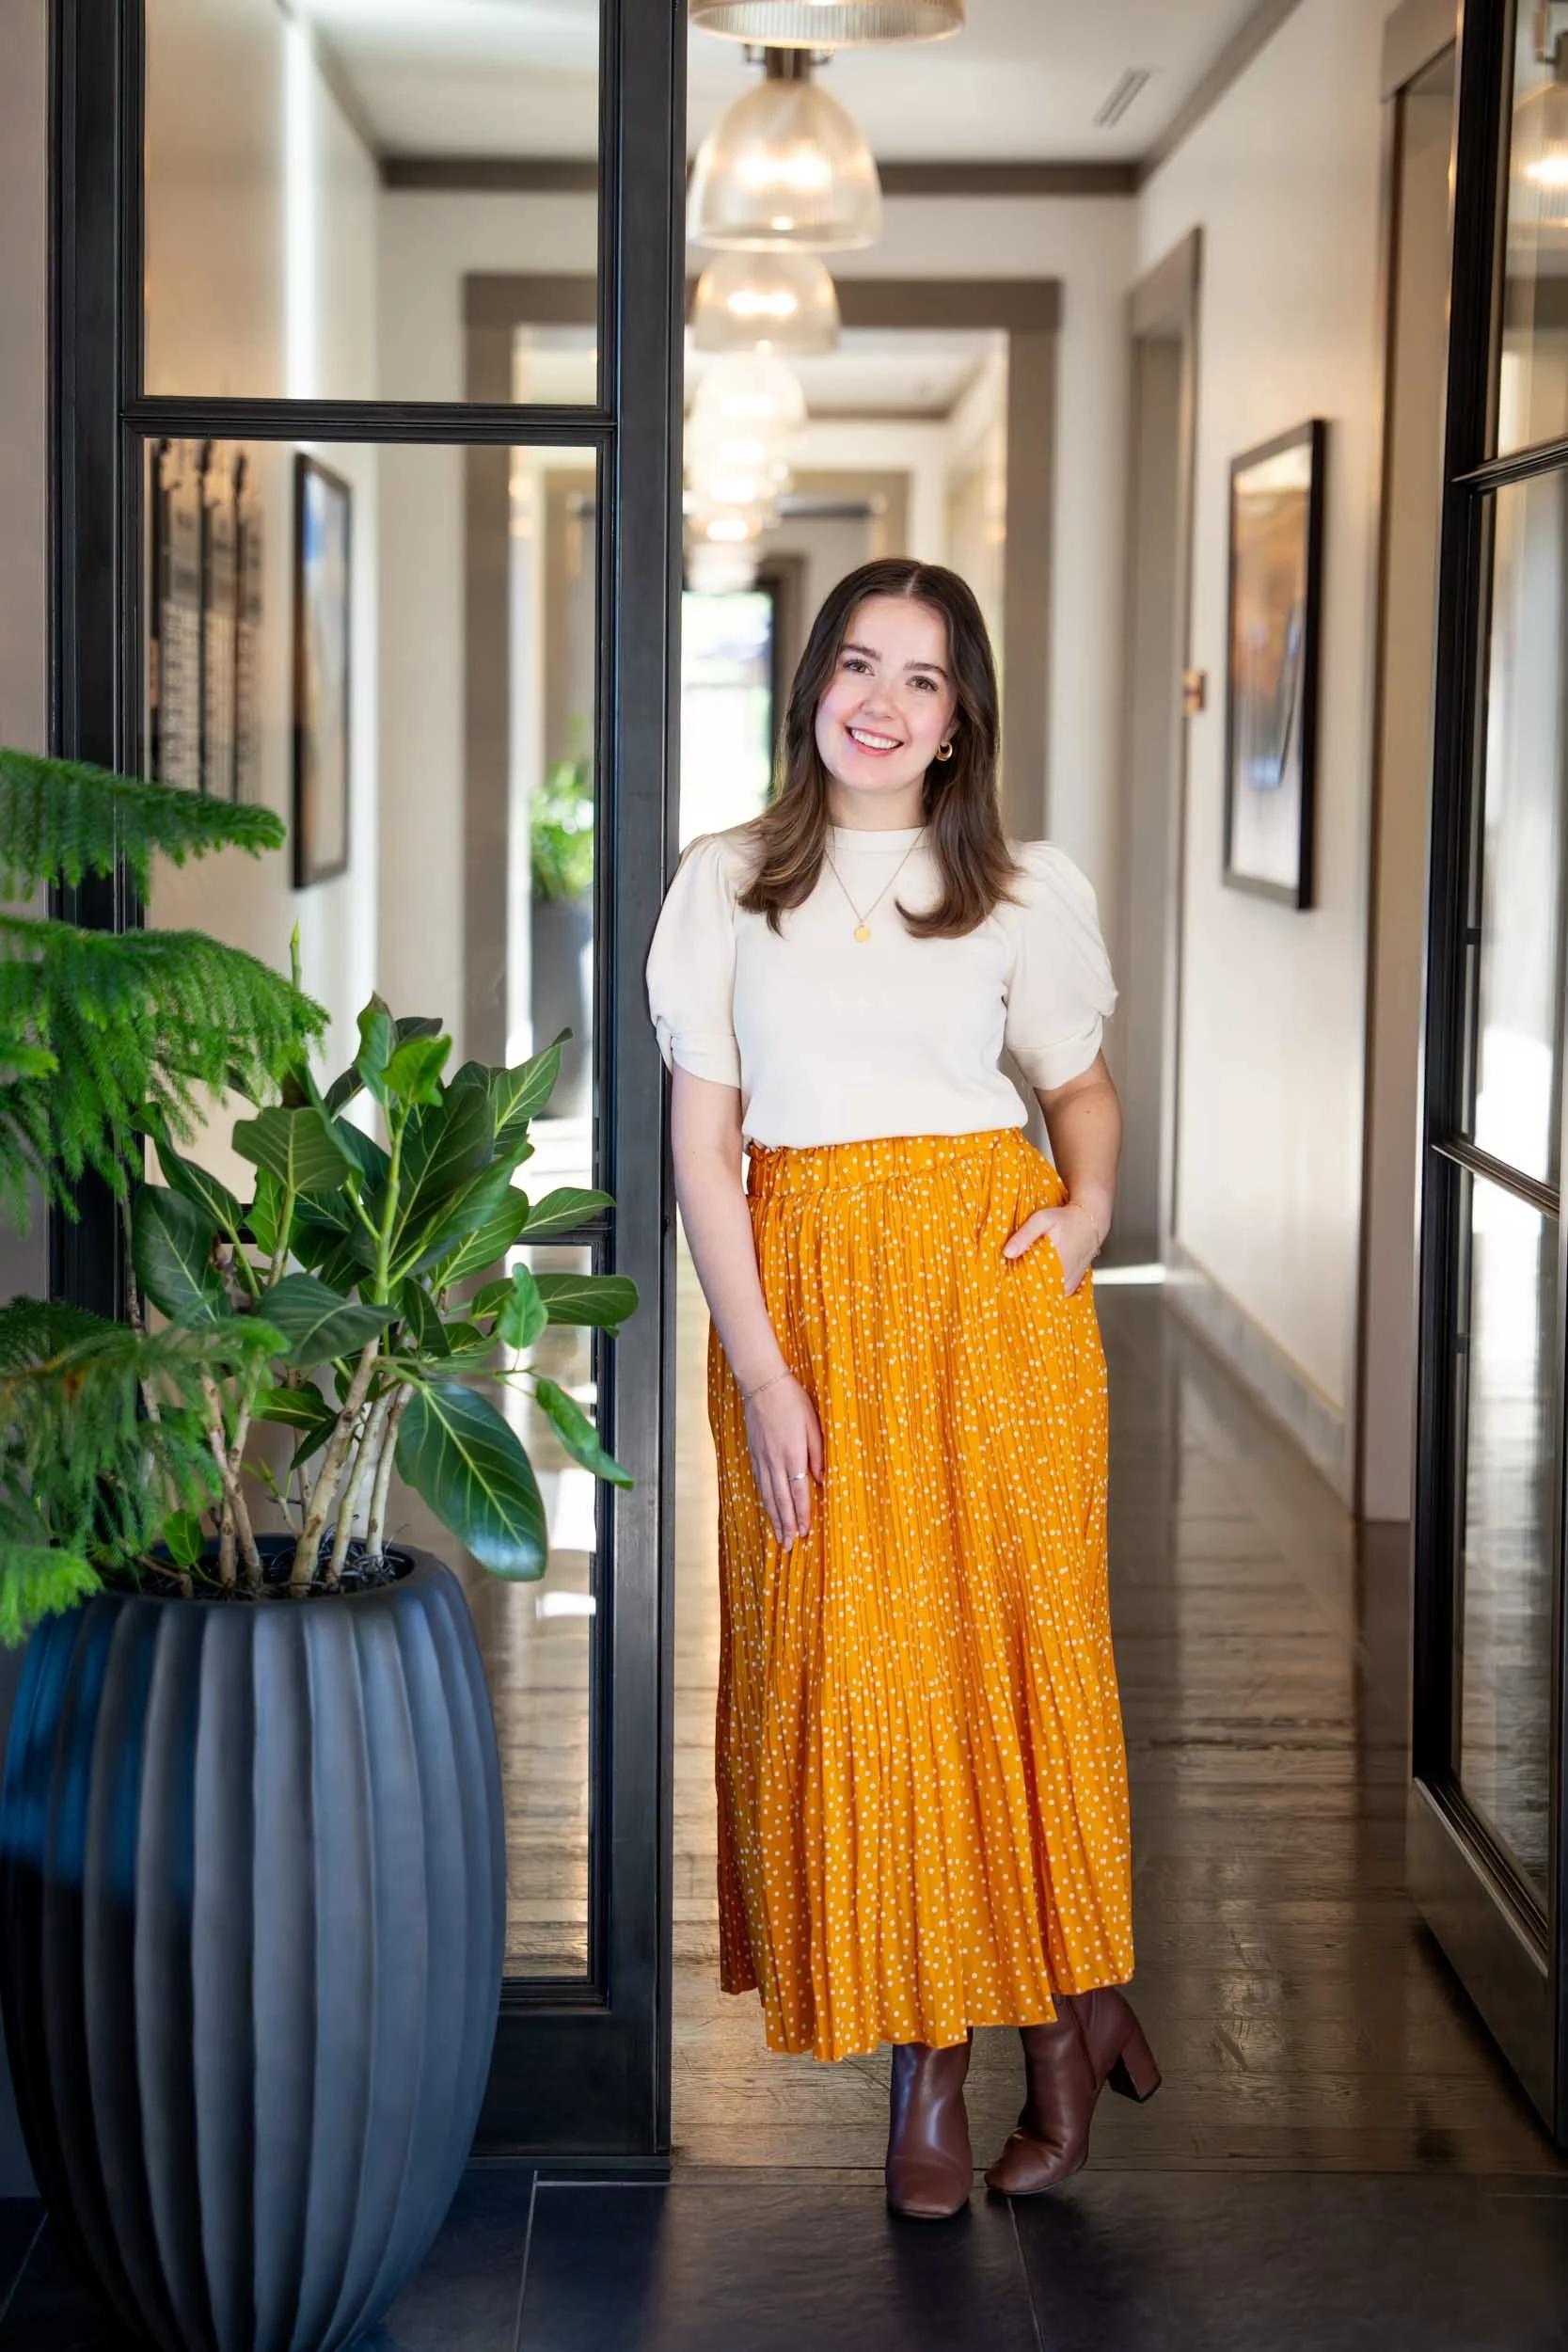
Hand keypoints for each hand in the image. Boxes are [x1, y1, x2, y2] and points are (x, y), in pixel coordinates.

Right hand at [742, 1372, 823, 1548]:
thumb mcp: (814, 1424)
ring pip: (767, 1495)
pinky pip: (759, 1483)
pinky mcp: (754, 1454)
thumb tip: (822, 1479)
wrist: (763, 1385)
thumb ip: (817, 1454)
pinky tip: (768, 1509)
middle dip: (786, 1525)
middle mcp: (774, 1461)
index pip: (798, 1492)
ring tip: (779, 1537)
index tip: (805, 1532)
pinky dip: (764, 1500)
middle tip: (790, 1546)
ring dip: (774, 1518)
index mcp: (792, 1454)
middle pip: (781, 1500)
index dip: (802, 1514)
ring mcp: (761, 1459)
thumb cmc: (793, 1401)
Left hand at [1002, 1201, 1101, 1295]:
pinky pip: (1054, 1296)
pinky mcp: (1071, 1287)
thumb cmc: (1066, 1219)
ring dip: (1033, 1290)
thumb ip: (1024, 1235)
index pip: (1027, 1284)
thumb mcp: (1042, 1220)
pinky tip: (1036, 1281)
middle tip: (1009, 1281)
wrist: (1090, 1222)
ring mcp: (1068, 1285)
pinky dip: (1044, 1291)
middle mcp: (1062, 1278)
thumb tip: (1007, 1253)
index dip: (1013, 1283)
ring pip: (1045, 1296)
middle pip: (1035, 1293)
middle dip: (1021, 1288)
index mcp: (1053, 1264)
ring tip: (1022, 1280)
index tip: (1003, 1280)